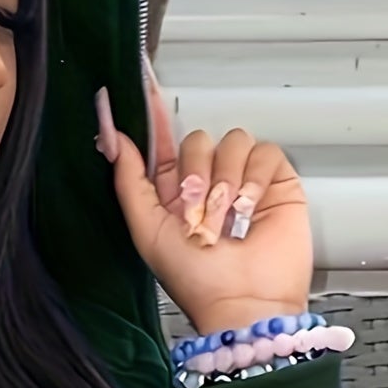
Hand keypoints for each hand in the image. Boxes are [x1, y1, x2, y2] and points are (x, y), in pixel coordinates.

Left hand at [97, 75, 312, 335]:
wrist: (244, 302)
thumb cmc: (195, 280)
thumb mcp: (146, 230)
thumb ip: (128, 180)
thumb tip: (112, 136)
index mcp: (173, 192)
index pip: (163, 143)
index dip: (154, 116)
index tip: (143, 84)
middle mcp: (208, 183)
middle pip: (198, 139)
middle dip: (195, 176)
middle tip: (197, 215)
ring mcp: (243, 182)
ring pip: (231, 143)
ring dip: (225, 184)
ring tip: (225, 223)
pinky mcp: (275, 183)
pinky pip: (264, 154)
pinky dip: (254, 181)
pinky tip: (249, 211)